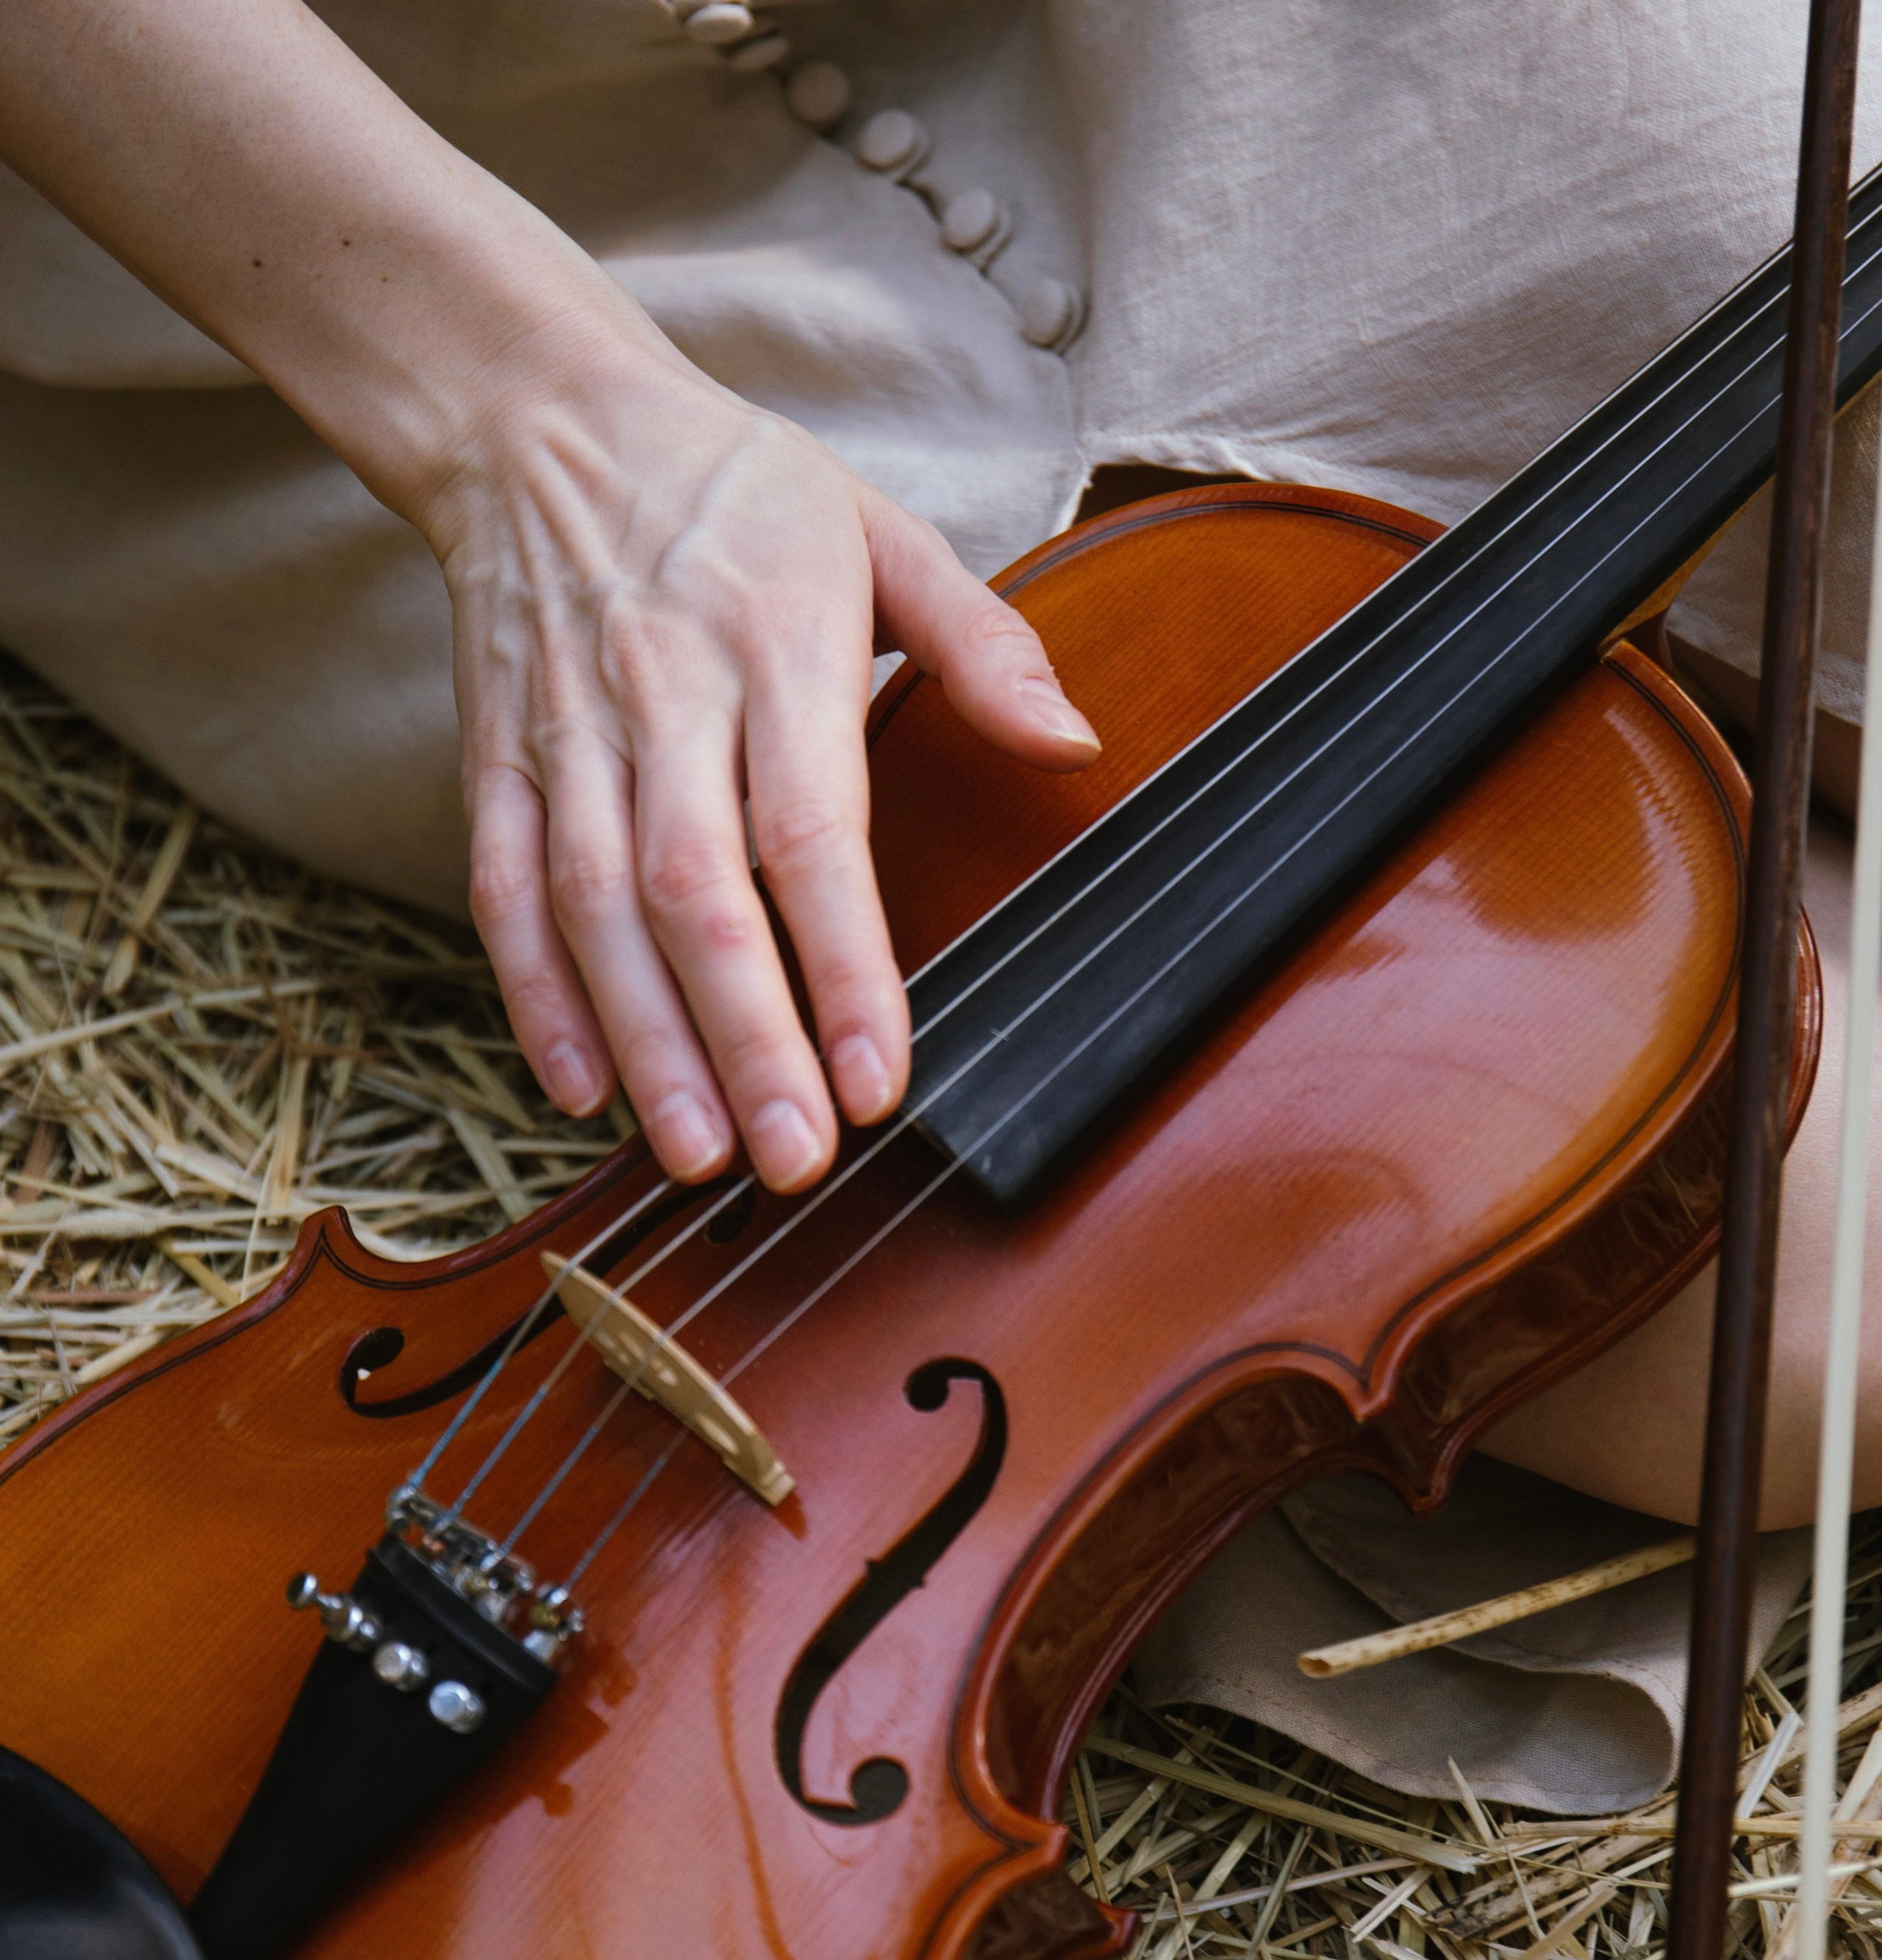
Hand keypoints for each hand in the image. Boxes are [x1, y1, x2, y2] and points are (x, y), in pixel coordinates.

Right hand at [0, 0, 1099, 1194]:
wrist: (542, 423)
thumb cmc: (737, 491)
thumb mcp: (882, 531)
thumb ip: (983, 642)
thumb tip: (1074, 743)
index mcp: (774, 644)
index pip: (810, 830)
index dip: (842, 966)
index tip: (882, 1082)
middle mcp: (664, 697)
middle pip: (697, 891)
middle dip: (745, 1038)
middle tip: (793, 1161)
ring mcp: (568, 735)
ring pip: (594, 909)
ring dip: (645, 1042)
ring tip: (698, 1157)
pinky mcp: (494, 759)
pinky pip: (502, 890)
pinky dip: (535, 996)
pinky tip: (581, 1089)